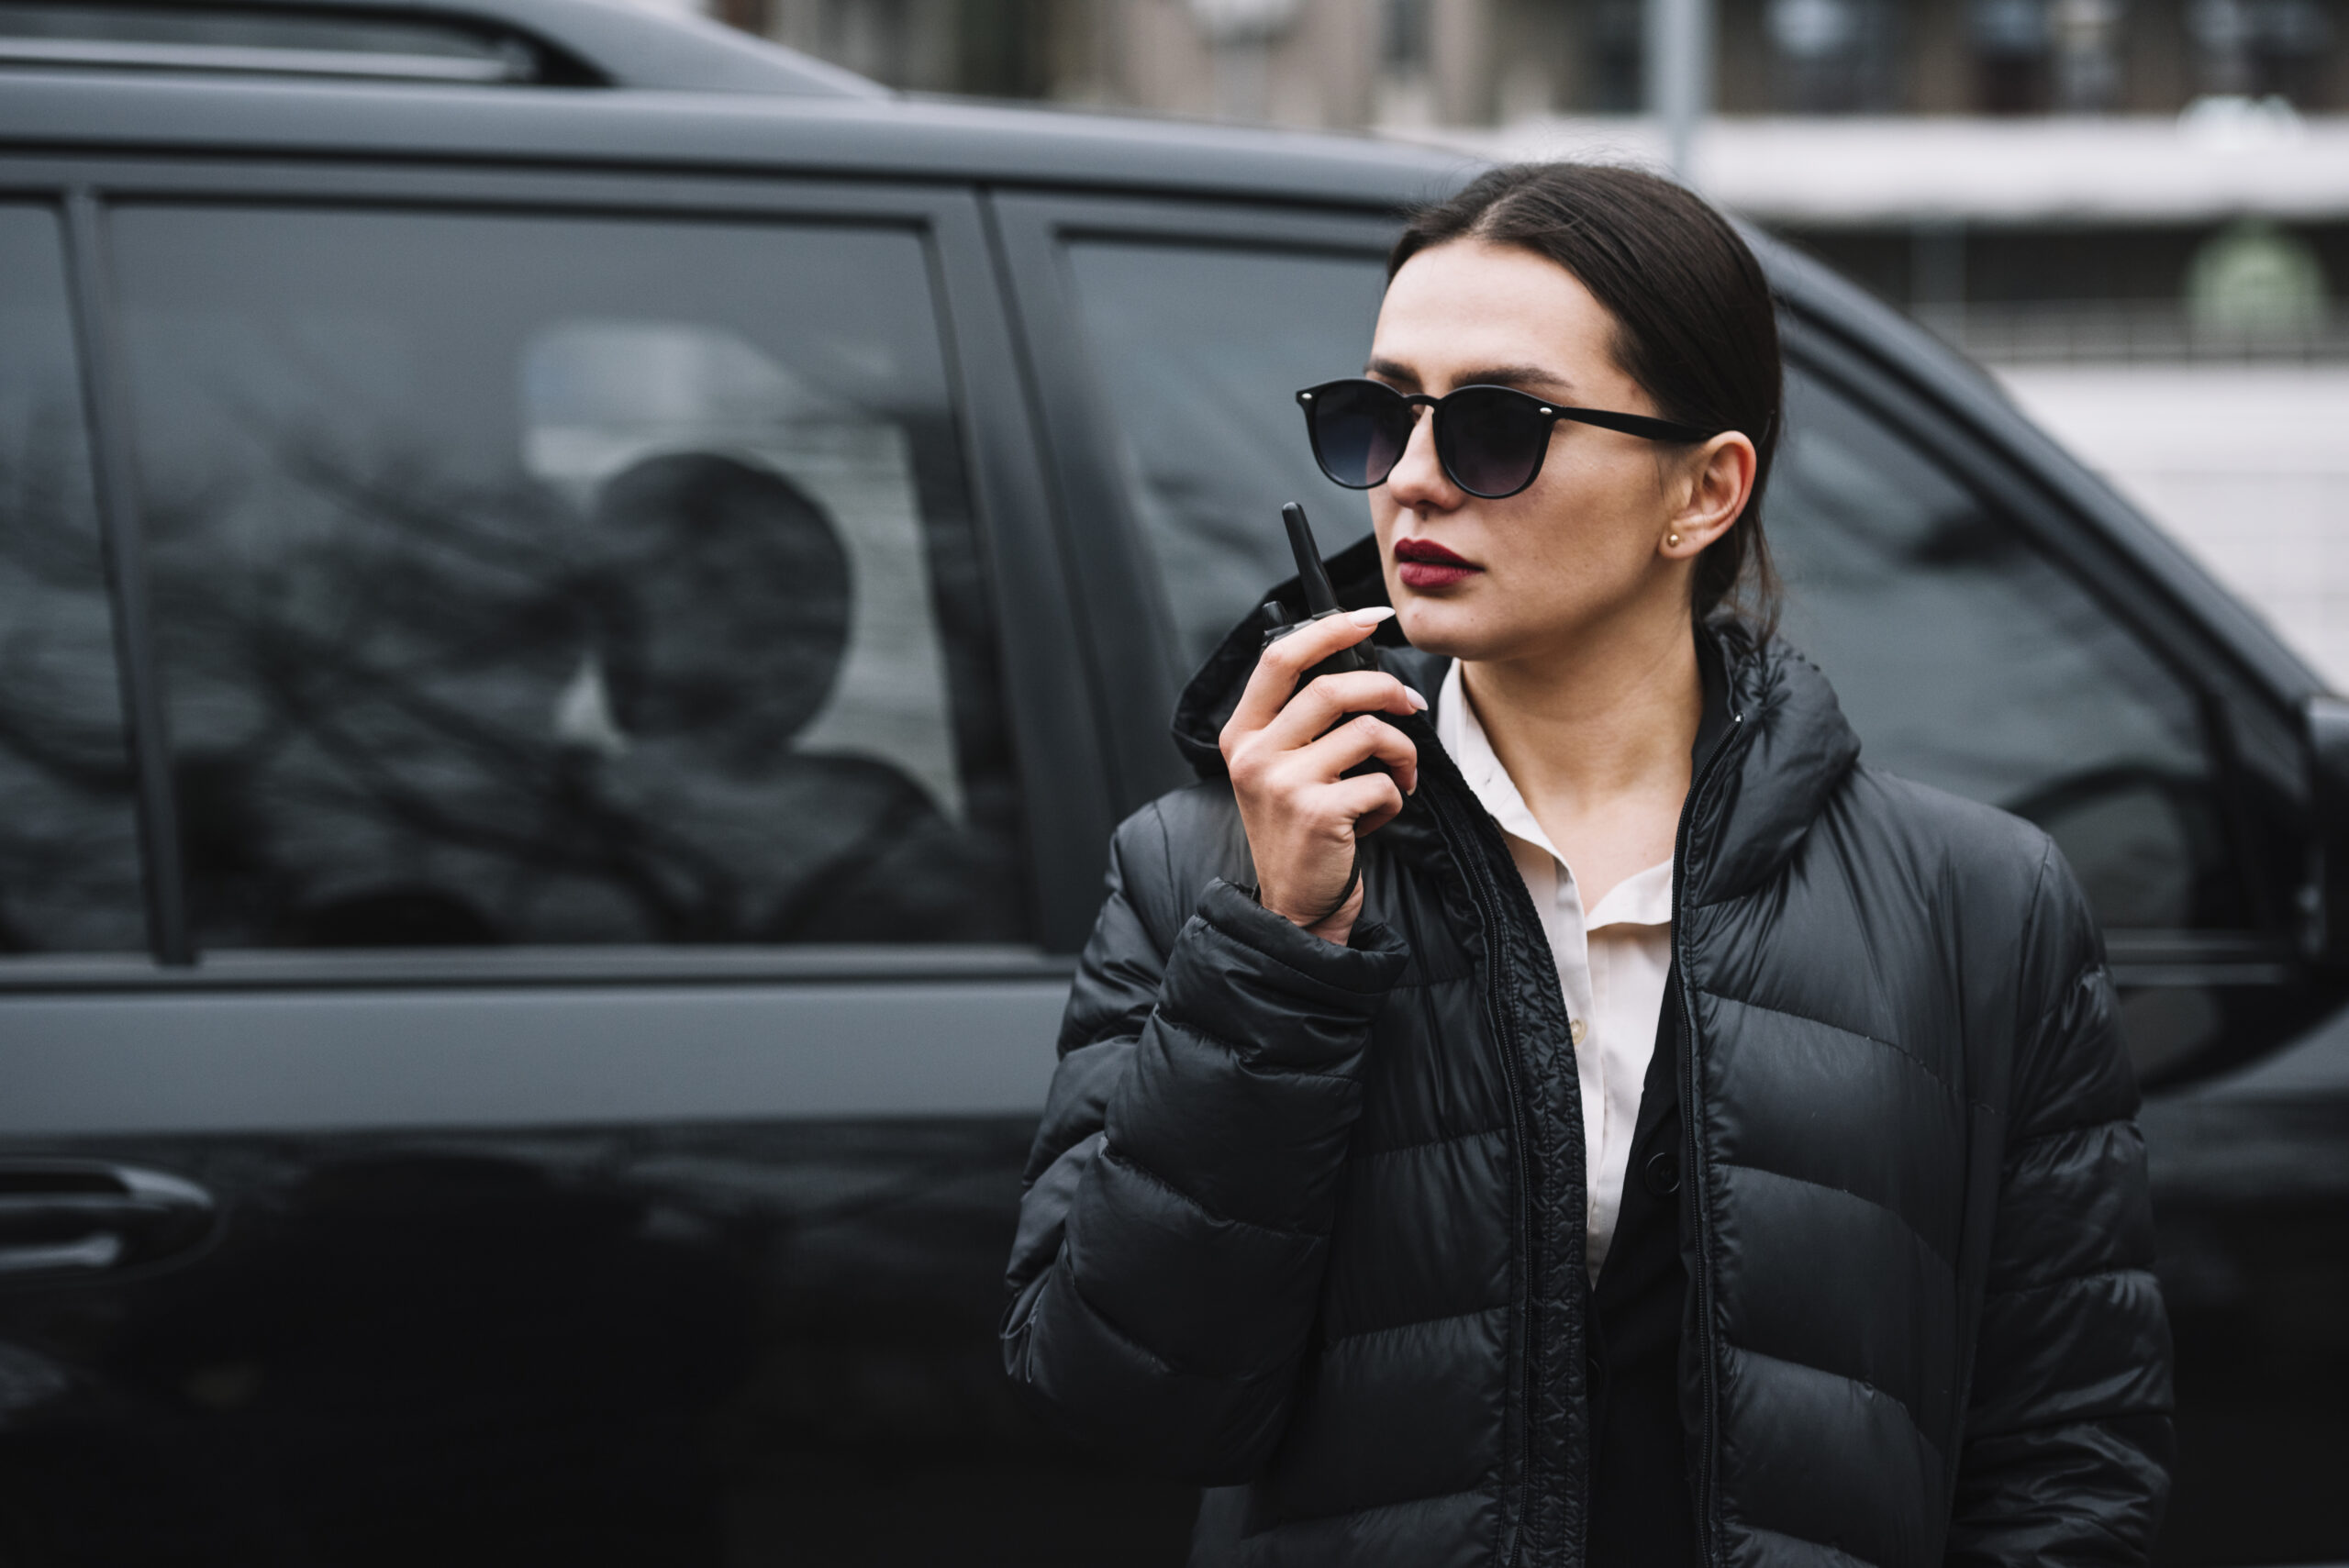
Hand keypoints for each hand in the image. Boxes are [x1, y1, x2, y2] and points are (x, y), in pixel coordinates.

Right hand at [1218, 606, 1424, 944]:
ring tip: (1401, 775)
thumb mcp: (1284, 770)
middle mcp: (1254, 754)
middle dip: (1387, 689)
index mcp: (1242, 734)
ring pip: (1368, 731)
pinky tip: (1380, 815)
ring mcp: (1282, 784)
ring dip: (1402, 751)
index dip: (1330, 629)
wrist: (1295, 908)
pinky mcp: (1318, 813)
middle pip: (1331, 687)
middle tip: (1412, 706)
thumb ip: (1305, 722)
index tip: (1373, 617)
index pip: (1280, 657)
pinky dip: (1396, 796)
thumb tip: (1367, 671)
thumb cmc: (1302, 832)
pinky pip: (1382, 781)